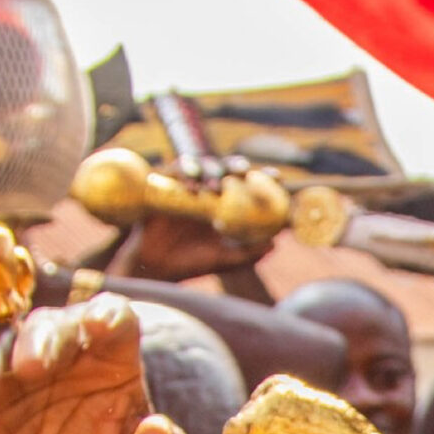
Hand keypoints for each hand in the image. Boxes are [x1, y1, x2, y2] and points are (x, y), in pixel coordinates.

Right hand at [105, 156, 269, 284]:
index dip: (262, 179)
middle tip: (245, 172)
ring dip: (211, 172)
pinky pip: (176, 171)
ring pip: (203, 166)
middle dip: (237, 167)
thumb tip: (274, 244)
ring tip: (215, 187)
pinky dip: (186, 174)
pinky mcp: (165, 185)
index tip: (277, 178)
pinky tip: (192, 188)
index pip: (247, 187)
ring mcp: (187, 188)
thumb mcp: (222, 260)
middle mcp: (208, 193)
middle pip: (226, 170)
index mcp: (226, 207)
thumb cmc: (191, 263)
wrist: (156, 267)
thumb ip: (247, 253)